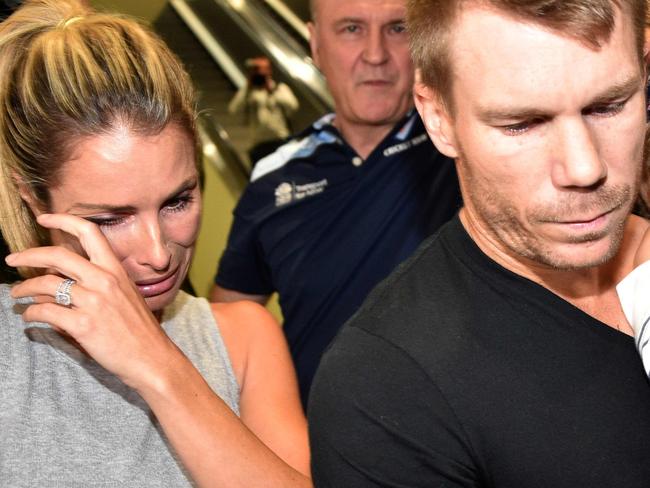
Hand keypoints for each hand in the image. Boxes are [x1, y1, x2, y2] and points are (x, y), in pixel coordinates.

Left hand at [6, 213, 181, 390]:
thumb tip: (59, 280)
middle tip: (13, 259)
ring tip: (17, 295)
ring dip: (24, 288)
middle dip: (28, 255)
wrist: (152, 358)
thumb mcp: (124, 297)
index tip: (44, 219)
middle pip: (57, 255)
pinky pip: (45, 312)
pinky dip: (32, 313)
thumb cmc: (139, 330)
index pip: (89, 232)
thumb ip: (96, 284)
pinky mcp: (83, 325)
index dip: (63, 220)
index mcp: (115, 270)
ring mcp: (93, 302)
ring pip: (46, 284)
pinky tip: (31, 317)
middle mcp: (104, 280)